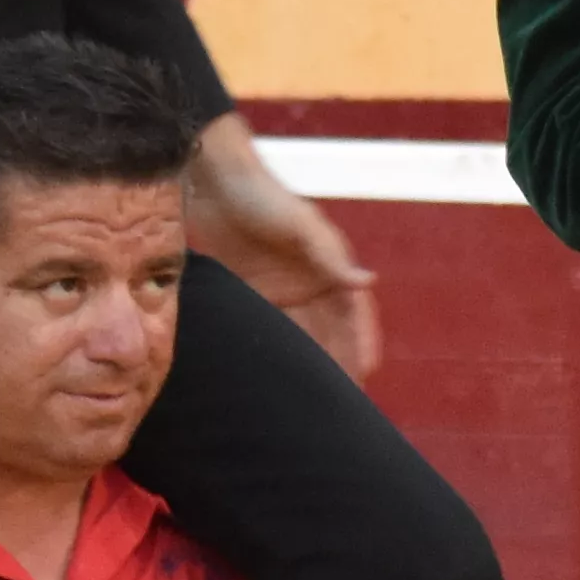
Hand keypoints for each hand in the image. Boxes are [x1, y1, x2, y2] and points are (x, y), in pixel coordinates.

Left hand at [186, 121, 380, 380]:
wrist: (212, 179)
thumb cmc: (260, 193)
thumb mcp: (299, 225)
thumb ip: (330, 257)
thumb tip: (367, 282)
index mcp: (328, 264)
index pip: (352, 310)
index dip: (361, 340)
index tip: (367, 371)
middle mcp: (309, 279)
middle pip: (329, 329)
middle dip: (338, 361)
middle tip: (341, 399)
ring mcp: (280, 286)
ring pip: (300, 333)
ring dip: (307, 361)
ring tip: (309, 397)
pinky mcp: (251, 290)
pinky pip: (266, 327)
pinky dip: (272, 349)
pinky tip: (268, 375)